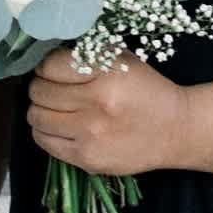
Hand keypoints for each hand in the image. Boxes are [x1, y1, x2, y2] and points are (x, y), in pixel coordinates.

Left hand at [25, 47, 201, 182]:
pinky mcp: (87, 158)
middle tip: (53, 89)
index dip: (46, 67)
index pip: (49, 66)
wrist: (175, 130)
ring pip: (36, 117)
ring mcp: (89, 134)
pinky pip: (44, 141)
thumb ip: (86, 55)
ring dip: (41, 110)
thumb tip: (44, 57)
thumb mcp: (123, 61)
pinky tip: (60, 126)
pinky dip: (45, 131)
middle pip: (39, 92)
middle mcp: (96, 104)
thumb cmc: (147, 90)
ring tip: (56, 108)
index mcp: (106, 74)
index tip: (53, 71)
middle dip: (42, 88)